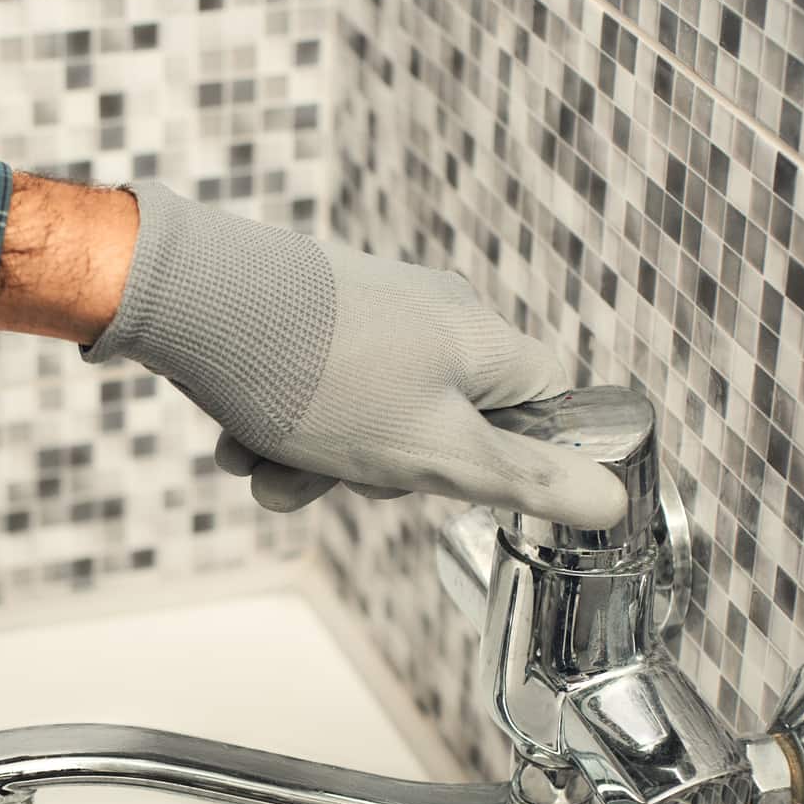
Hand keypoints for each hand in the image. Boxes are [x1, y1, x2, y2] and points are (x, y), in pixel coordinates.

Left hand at [81, 183, 627, 522]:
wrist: (192, 305)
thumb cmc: (321, 378)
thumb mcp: (435, 451)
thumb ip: (524, 481)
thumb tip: (612, 499)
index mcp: (482, 340)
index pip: (547, 404)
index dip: (522, 459)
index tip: (474, 485)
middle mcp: (432, 314)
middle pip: (443, 426)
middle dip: (383, 472)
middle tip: (346, 473)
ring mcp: (365, 313)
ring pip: (364, 421)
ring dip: (313, 464)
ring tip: (267, 466)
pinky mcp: (306, 318)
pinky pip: (312, 397)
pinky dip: (276, 431)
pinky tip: (237, 439)